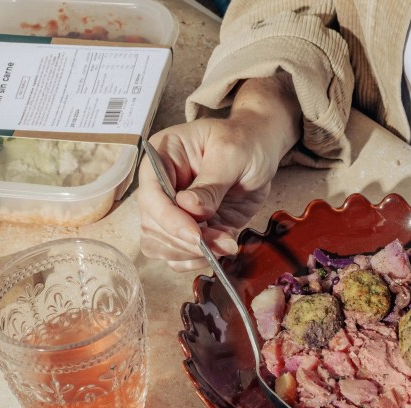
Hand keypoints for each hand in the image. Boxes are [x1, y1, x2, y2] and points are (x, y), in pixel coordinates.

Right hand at [137, 75, 300, 270]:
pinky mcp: (189, 230)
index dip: (169, 219)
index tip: (195, 235)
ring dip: (192, 254)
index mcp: (163, 158)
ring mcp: (173, 212)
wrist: (259, 152)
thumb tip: (189, 207)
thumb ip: (212, 182)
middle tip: (221, 242)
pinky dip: (198, 260)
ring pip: (161, 246)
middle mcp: (161, 187)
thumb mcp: (232, 153)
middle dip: (186, 241)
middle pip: (152, 226)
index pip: (151, 195)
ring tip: (226, 244)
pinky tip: (221, 249)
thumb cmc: (244, 142)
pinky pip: (179, 257)